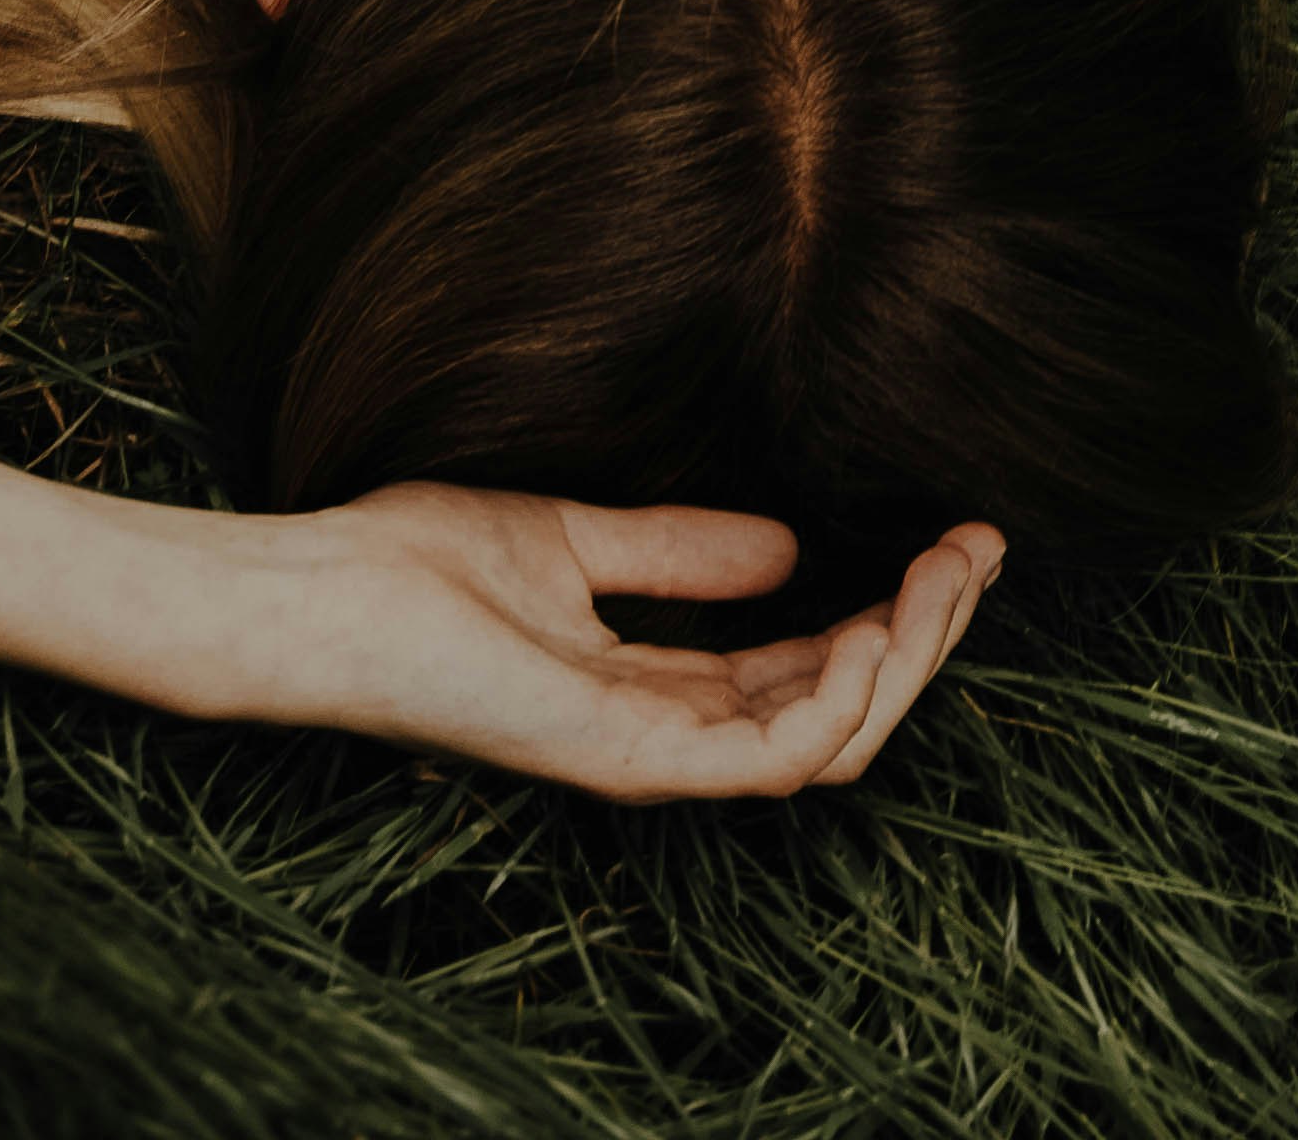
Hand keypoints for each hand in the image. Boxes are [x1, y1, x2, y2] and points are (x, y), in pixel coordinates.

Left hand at [233, 486, 1006, 800]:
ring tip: (942, 575)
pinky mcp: (627, 759)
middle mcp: (665, 739)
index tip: (957, 537)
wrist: (317, 594)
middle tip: (980, 550)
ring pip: (831, 742)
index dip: (896, 611)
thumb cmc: (412, 566)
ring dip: (908, 660)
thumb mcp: (577, 536)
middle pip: (841, 712)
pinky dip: (844, 700)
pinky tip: (876, 625)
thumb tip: (792, 545)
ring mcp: (650, 758)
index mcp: (655, 692)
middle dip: (929, 632)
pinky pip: (775, 761)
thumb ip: (678, 548)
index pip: (810, 674)